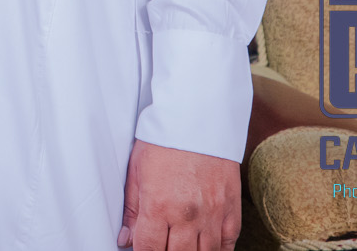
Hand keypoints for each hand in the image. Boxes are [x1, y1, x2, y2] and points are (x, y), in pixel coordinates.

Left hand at [116, 137, 240, 250]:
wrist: (199, 118)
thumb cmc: (164, 140)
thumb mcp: (136, 170)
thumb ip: (131, 208)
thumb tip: (125, 238)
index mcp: (158, 206)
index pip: (148, 249)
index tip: (141, 248)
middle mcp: (187, 216)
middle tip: (160, 244)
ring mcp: (212, 216)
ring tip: (179, 246)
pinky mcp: (231, 211)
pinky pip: (227, 245)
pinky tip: (204, 248)